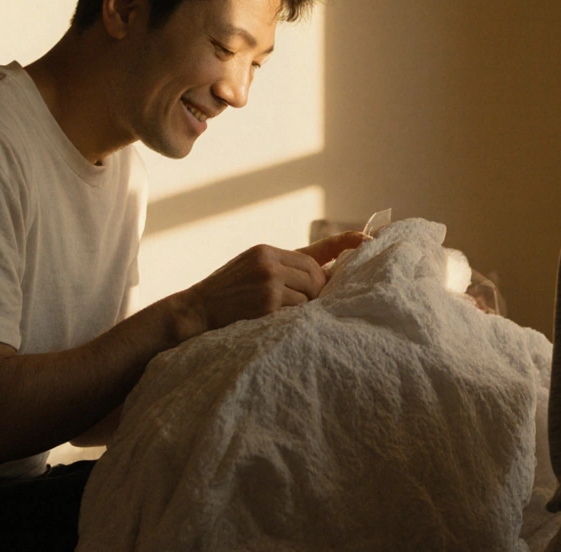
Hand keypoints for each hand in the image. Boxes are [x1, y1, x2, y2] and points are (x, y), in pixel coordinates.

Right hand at [173, 230, 368, 336]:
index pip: (313, 251)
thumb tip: (322, 276)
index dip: (343, 245)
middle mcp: (270, 261)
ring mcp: (269, 281)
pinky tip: (280, 321)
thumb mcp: (251, 270)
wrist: (193, 311)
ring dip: (305, 307)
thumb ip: (283, 269)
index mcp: (267, 251)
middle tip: (308, 304)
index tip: (367, 239)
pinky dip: (295, 318)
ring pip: (310, 294)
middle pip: (316, 275)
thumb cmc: (225, 295)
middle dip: (318, 290)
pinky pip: (299, 311)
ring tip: (284, 313)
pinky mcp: (268, 302)